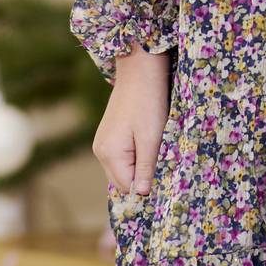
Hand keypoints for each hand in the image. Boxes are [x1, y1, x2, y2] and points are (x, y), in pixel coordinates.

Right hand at [94, 45, 171, 198]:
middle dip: (142, 177)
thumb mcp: (151, 138)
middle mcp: (101, 151)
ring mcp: (102, 143)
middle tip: (162, 161)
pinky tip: (148, 142)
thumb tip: (141, 195)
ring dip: (140, 166)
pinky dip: (136, 156)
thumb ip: (145, 168)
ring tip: (156, 148)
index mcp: (109, 154)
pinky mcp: (109, 136)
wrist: (139, 70)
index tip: (164, 176)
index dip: (147, 186)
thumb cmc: (148, 103)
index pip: (128, 188)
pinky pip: (122, 157)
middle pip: (123, 181)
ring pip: (123, 169)